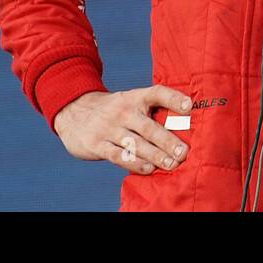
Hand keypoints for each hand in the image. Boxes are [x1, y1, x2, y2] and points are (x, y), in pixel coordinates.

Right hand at [52, 86, 191, 174]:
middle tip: (184, 152)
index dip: (173, 98)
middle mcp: (122, 111)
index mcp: (134, 97)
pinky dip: (134, 163)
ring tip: (171, 164)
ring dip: (155, 155)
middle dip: (167, 140)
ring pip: (135, 144)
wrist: (73, 111)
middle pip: (148, 126)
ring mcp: (108, 128)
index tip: (189, 106)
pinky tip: (148, 169)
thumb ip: (150, 111)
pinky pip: (118, 156)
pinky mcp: (97, 144)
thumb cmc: (113, 111)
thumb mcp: (129, 102)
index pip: (156, 93)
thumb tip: (183, 126)